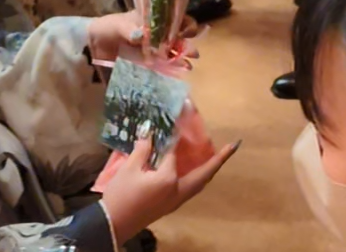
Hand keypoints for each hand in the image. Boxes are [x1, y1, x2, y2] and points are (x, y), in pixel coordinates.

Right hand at [101, 135, 239, 241]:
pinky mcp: (170, 206)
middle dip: (218, 160)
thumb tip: (150, 134)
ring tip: (217, 158)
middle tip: (232, 146)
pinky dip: (197, 178)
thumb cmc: (121, 195)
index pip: (173, 153)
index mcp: (168, 179)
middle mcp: (178, 190)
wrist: (113, 224)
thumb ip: (143, 149)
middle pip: (203, 174)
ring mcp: (175, 200)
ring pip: (198, 184)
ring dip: (209, 170)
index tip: (177, 121)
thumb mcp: (129, 169)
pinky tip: (194, 171)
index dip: (172, 137)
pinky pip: (190, 189)